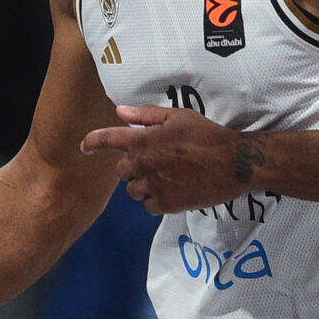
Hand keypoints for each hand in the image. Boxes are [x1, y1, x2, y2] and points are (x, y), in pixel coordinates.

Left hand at [80, 104, 258, 214]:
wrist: (235, 163)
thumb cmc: (208, 135)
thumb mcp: (179, 116)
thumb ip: (146, 115)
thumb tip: (120, 111)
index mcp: (144, 140)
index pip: (109, 139)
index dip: (93, 142)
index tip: (84, 147)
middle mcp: (144, 164)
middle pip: (122, 170)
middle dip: (132, 166)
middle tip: (153, 161)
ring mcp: (155, 185)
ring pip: (133, 191)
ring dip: (142, 185)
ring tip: (163, 178)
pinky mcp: (168, 204)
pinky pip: (148, 207)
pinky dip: (154, 201)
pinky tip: (169, 192)